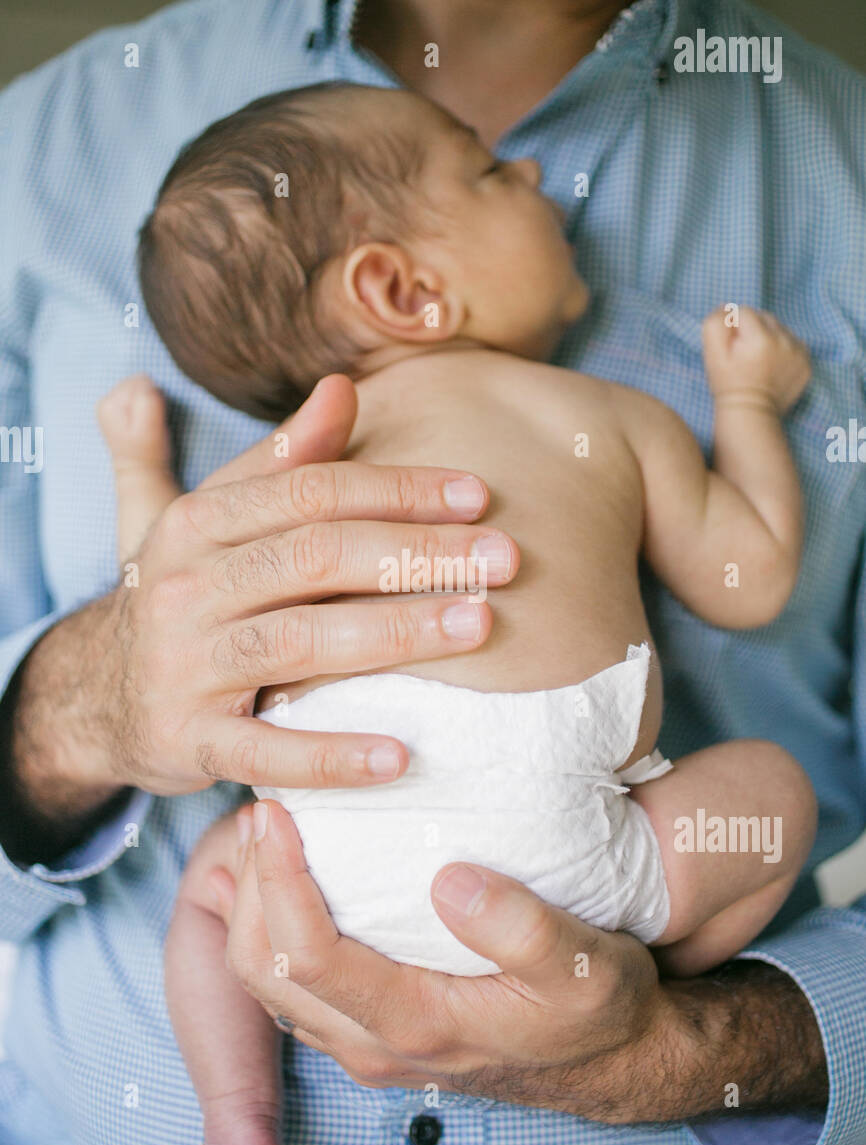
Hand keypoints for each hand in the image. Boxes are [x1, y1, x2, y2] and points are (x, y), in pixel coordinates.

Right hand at [11, 373, 517, 815]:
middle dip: (416, 552)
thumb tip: (341, 386)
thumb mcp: (206, 518)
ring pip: (301, 642)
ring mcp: (184, 667)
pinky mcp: (189, 742)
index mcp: (197, 524)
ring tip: (478, 625)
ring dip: (396, 633)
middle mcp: (186, 588)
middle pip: (315, 557)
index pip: (310, 490)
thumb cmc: (180, 596)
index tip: (477, 493)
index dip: (397, 488)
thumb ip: (273, 457)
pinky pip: (266, 751)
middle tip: (502, 558)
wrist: (97, 695)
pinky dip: (330, 757)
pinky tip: (399, 758)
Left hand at [214, 801, 689, 1120]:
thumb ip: (525, 929)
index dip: (276, 880)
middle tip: (263, 812)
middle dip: (246, 888)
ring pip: (268, 984)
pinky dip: (275, 928)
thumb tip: (450, 879)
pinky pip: (294, 986)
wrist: (611, 1062)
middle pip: (261, 971)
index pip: (307, 955)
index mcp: (415, 1023)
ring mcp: (369, 1043)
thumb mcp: (586, 968)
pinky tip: (295, 878)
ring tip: (270, 835)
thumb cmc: (598, 1012)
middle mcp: (374, 1043)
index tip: (276, 813)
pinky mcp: (375, 1032)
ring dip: (253, 908)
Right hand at [702, 305, 810, 413]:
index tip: (732, 348)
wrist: (751, 414)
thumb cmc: (728, 384)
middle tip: (744, 354)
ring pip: (779, 329)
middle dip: (752, 330)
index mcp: (760, 337)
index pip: (744, 312)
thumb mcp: (711, 353)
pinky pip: (793, 344)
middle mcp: (784, 340)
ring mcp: (799, 352)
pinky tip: (772, 365)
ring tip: (758, 360)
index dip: (733, 328)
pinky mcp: (806, 363)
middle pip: (765, 317)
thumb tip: (728, 309)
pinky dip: (782, 350)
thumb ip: (716, 323)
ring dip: (768, 338)